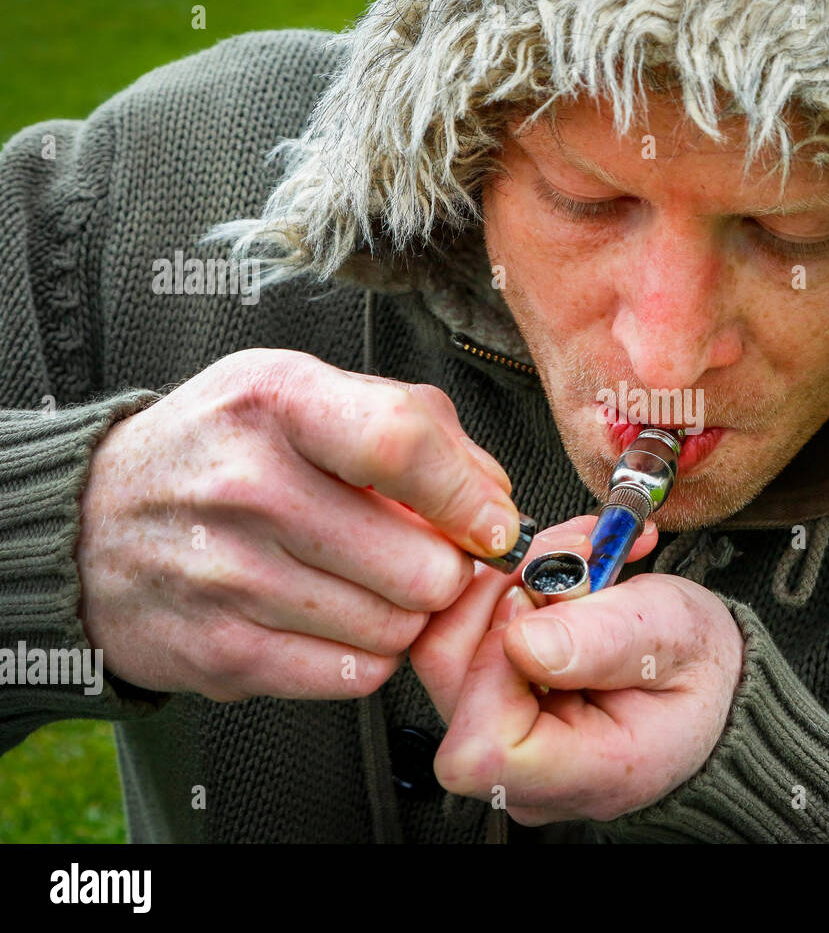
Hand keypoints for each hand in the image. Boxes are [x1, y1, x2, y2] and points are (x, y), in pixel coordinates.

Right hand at [76, 348, 520, 701]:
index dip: (469, 496)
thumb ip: (417, 427)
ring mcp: (229, 574)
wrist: (92, 524)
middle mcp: (248, 485)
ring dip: (403, 614)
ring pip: (397, 627)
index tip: (491, 523)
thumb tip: (495, 500)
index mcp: (278, 401)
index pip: (403, 445)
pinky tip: (334, 619)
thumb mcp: (307, 395)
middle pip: (421, 564)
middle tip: (416, 556)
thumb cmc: (223, 451)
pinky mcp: (222, 651)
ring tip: (365, 583)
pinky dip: (363, 655)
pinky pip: (354, 674)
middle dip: (442, 570)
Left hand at [418, 524, 744, 824]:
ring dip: (500, 583)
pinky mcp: (489, 710)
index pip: (483, 742)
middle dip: (499, 594)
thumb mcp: (676, 634)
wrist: (710, 683)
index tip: (547, 604)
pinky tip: (549, 573)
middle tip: (568, 555)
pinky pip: (460, 645)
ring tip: (568, 556)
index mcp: (587, 773)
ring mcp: (504, 745)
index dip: (497, 658)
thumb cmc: (701, 669)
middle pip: (450, 684)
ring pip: (446, 652)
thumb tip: (522, 641)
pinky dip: (498, 592)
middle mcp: (529, 774)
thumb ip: (605, 639)